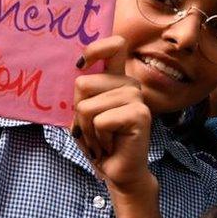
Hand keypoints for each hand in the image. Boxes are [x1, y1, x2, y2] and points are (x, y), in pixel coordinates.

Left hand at [72, 36, 155, 196]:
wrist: (118, 171)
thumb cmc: (99, 141)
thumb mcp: (84, 113)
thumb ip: (82, 92)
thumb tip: (76, 70)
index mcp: (117, 79)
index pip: (115, 46)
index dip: (95, 49)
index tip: (81, 65)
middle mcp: (129, 84)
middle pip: (83, 83)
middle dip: (78, 113)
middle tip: (94, 130)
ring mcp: (136, 98)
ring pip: (87, 106)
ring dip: (87, 130)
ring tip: (102, 140)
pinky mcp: (139, 114)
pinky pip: (99, 121)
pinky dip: (97, 138)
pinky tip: (110, 146)